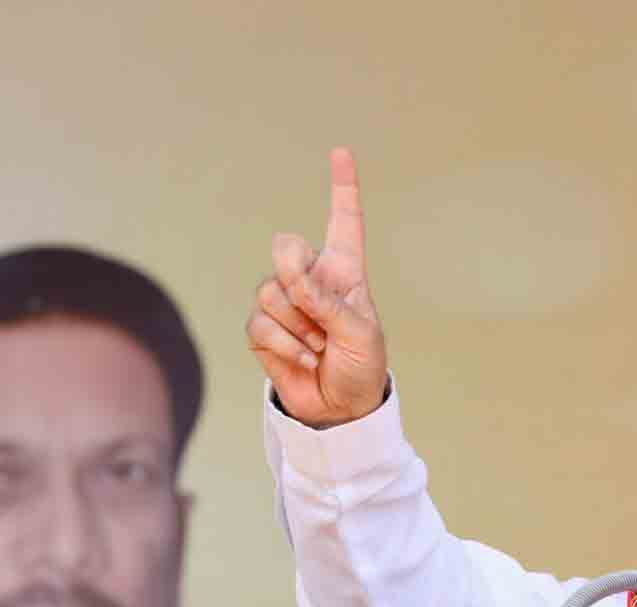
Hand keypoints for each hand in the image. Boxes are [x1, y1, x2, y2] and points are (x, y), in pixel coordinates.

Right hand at [246, 147, 387, 427]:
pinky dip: (285, 347)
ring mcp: (286, 303)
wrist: (342, 409)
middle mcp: (312, 280)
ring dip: (300, 328)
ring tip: (320, 348)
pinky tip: (305, 361)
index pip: (343, 223)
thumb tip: (292, 275)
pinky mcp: (264, 330)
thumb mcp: (360, 333)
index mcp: (346, 272)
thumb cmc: (362, 367)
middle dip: (299, 279)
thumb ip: (328, 302)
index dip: (343, 188)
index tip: (342, 153)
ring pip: (271, 292)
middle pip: (286, 249)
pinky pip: (260, 324)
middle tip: (320, 314)